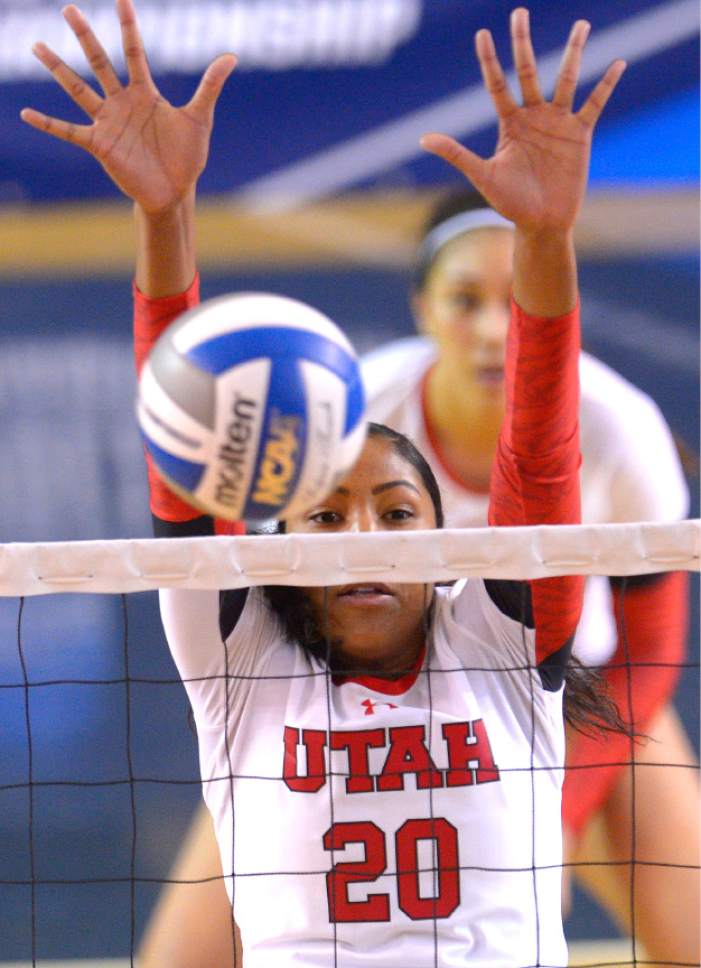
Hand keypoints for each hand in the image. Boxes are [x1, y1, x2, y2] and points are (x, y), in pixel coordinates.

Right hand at [20, 0, 235, 213]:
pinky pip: (69, 131)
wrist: (175, 192)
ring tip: (37, 46)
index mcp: (145, 93)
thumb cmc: (187, 156)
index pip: (134, 52)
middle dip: (85, 36)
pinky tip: (26, 114)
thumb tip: (232, 56)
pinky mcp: (99, 145)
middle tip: (69, 8)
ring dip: (58, 69)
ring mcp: (108, 122)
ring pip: (78, 89)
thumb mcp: (200, 118)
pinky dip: (48, 123)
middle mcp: (123, 103)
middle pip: (100, 62)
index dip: (128, 27)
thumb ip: (210, 86)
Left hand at [421, 8, 625, 234]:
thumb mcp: (482, 175)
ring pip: (566, 79)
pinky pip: (595, 104)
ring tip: (582, 23)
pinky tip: (618, 63)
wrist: (541, 224)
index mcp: (510, 124)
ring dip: (574, 51)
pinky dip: (606, 85)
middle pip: (528, 71)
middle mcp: (533, 117)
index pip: (497, 84)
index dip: (489, 60)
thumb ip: (456, 153)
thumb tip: (423, 138)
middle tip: (519, 12)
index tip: (482, 34)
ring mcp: (558, 123)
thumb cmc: (510, 203)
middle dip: (523, 42)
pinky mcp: (580, 134)